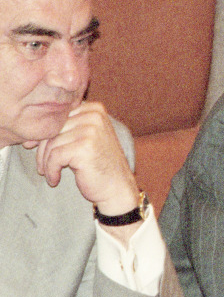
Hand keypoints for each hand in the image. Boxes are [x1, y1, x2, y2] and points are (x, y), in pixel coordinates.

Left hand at [28, 102, 140, 230]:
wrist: (117, 187)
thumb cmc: (99, 164)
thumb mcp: (86, 138)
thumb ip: (67, 127)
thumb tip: (33, 131)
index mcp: (94, 109)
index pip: (57, 116)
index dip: (43, 134)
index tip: (34, 148)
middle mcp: (94, 116)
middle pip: (53, 129)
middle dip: (42, 150)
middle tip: (41, 166)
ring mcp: (91, 130)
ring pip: (52, 144)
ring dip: (46, 162)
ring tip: (51, 173)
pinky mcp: (85, 147)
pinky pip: (54, 156)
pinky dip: (51, 170)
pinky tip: (55, 179)